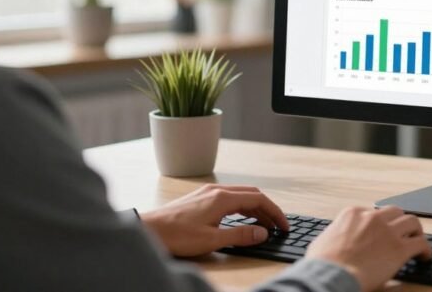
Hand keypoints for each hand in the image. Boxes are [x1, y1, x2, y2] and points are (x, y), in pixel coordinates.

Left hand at [141, 183, 289, 256]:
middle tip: (277, 225)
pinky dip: (241, 207)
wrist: (148, 230)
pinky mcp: (200, 198)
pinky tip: (240, 219)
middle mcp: (217, 190)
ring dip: (254, 208)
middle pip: (251, 195)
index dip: (275, 212)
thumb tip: (263, 233)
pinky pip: (228, 198)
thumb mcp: (212, 240)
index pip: (258, 199)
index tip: (283, 225)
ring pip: (240, 195)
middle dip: (267, 209)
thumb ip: (240, 235)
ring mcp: (207, 193)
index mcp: (222, 198)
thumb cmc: (176, 235)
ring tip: (263, 224)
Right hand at [306, 206, 431, 291]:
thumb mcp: (324, 240)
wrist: (331, 275)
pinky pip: (421, 243)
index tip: (382, 232)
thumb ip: (336, 234)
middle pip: (395, 212)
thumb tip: (335, 241)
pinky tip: (425, 256)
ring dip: (416, 231)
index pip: (373, 212)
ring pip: (412, 222)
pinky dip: (426, 249)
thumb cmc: (323, 264)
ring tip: (418, 241)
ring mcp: (387, 231)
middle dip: (399, 222)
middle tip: (403, 233)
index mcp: (353, 214)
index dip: (380, 223)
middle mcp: (372, 218)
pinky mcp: (399, 248)